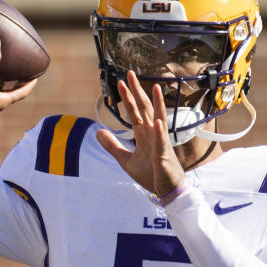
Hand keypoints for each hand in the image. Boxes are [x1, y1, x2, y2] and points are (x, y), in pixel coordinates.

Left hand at [96, 70, 184, 197]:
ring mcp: (160, 143)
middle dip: (138, 92)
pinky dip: (159, 132)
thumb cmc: (152, 175)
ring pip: (158, 119)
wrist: (167, 192)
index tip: (120, 82)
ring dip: (156, 104)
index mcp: (144, 135)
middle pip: (145, 109)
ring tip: (155, 87)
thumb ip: (113, 145)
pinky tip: (156, 121)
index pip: (134, 112)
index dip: (128, 97)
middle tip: (130, 74)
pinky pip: (162, 141)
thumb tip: (98, 131)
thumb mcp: (126, 160)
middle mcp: (153, 134)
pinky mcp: (164, 155)